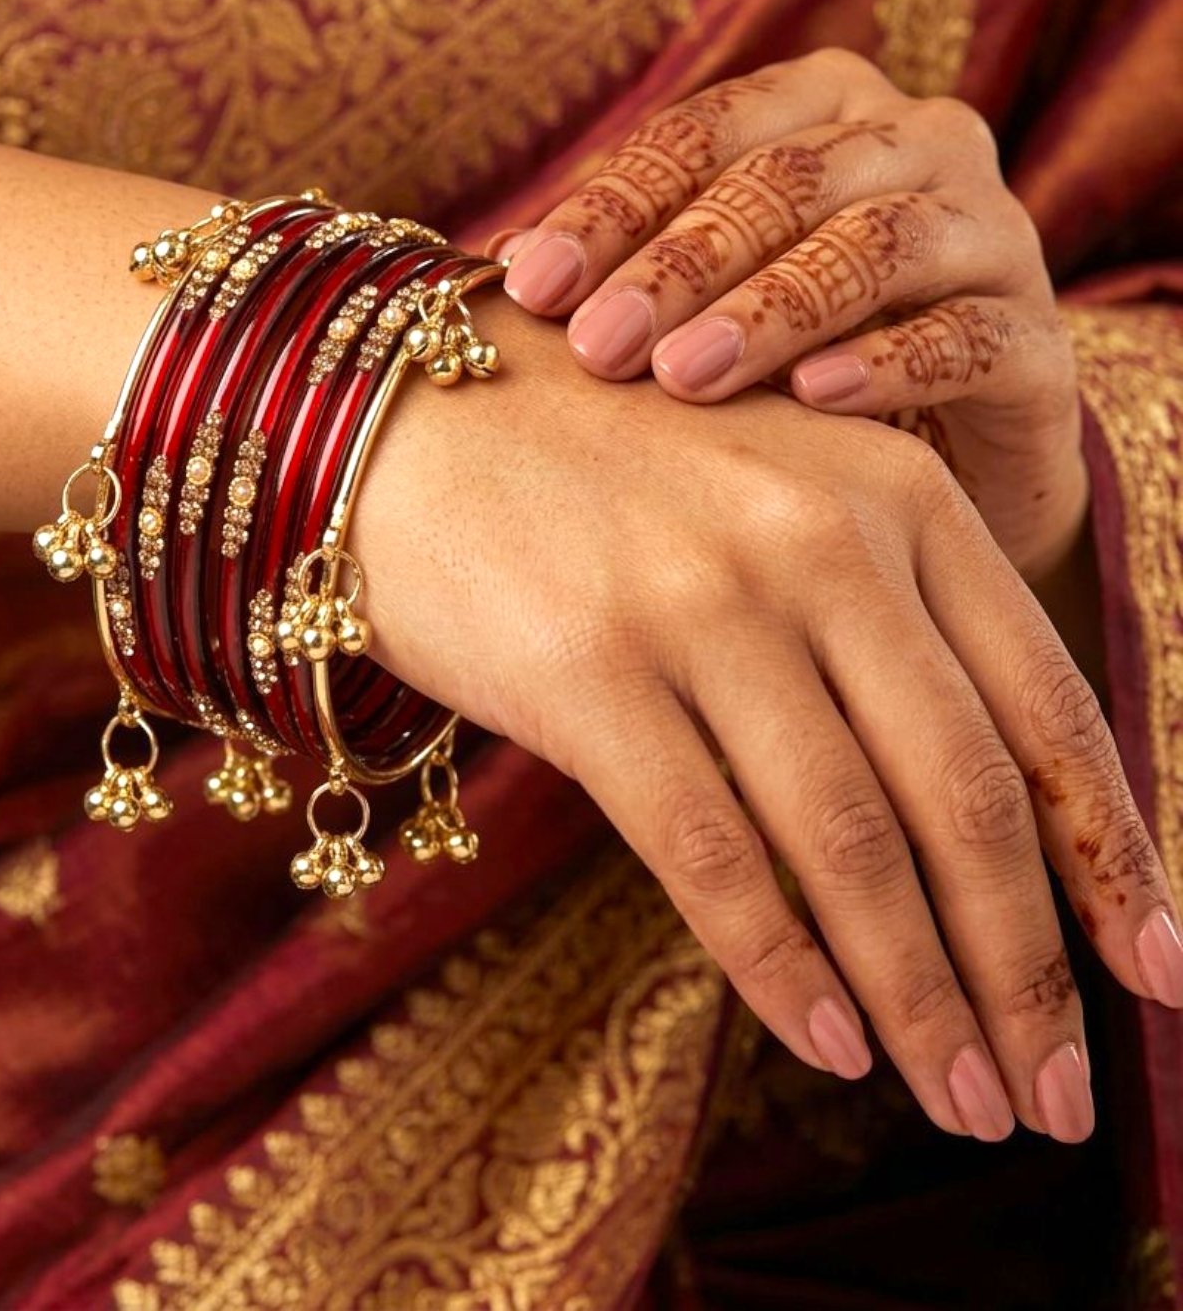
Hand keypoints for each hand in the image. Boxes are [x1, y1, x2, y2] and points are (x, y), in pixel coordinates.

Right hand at [353, 300, 1182, 1142]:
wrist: (414, 423)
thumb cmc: (603, 475)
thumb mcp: (778, 498)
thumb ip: (881, 621)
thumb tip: (965, 827)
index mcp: (893, 490)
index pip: (1042, 704)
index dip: (1112, 855)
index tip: (1156, 973)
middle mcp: (813, 540)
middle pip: (962, 796)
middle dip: (1024, 968)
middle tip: (1051, 1096)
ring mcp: (699, 605)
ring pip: (850, 843)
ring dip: (920, 997)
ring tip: (962, 1100)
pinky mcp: (589, 673)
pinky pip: (713, 853)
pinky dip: (782, 967)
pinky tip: (827, 1043)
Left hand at [497, 49, 1086, 580]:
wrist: (937, 454)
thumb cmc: (790, 360)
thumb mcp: (704, 301)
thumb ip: (624, 267)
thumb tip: (498, 268)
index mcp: (819, 110)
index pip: (699, 138)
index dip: (611, 208)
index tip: (529, 286)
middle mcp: (913, 143)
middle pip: (784, 182)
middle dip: (678, 264)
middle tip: (598, 343)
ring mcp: (988, 231)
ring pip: (877, 244)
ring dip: (772, 310)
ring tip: (686, 376)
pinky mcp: (1037, 336)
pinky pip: (968, 336)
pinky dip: (888, 363)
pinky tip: (814, 399)